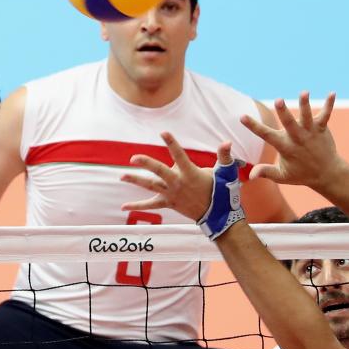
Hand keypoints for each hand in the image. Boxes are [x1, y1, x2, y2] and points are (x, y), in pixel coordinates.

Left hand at [122, 130, 247, 221]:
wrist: (217, 215)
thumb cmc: (220, 191)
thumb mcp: (224, 173)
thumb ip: (224, 156)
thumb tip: (227, 142)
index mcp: (190, 173)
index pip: (179, 155)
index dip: (171, 143)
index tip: (163, 133)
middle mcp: (178, 183)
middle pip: (159, 172)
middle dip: (146, 164)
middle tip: (133, 158)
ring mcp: (171, 194)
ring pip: (151, 186)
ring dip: (136, 180)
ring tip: (121, 176)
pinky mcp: (168, 203)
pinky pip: (150, 205)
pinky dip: (137, 205)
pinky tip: (123, 206)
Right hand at [240, 91, 345, 189]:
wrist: (327, 174)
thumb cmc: (301, 174)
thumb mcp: (282, 176)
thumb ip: (266, 172)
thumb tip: (250, 175)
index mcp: (285, 147)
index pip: (266, 135)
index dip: (253, 126)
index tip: (242, 117)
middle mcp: (297, 138)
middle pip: (289, 123)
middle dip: (283, 112)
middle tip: (278, 100)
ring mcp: (310, 132)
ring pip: (307, 116)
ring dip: (305, 104)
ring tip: (304, 92)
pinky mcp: (322, 129)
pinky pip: (326, 115)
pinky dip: (329, 104)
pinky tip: (332, 93)